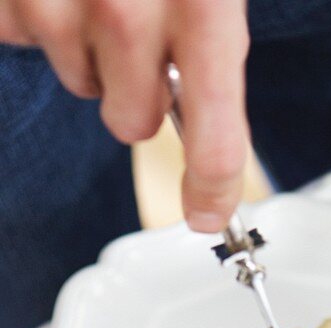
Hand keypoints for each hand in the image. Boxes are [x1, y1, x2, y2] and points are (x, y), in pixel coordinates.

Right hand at [0, 0, 248, 231]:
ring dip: (91, 48)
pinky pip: (27, 41)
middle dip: (140, 90)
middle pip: (134, 122)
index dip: (211, 192)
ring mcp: (60, 1)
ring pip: (82, 84)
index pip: (215, 145)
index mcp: (206, 3)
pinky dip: (42, 16)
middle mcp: (129, 8)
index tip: (207, 214)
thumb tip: (215, 133)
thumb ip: (215, 40)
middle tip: (145, 29)